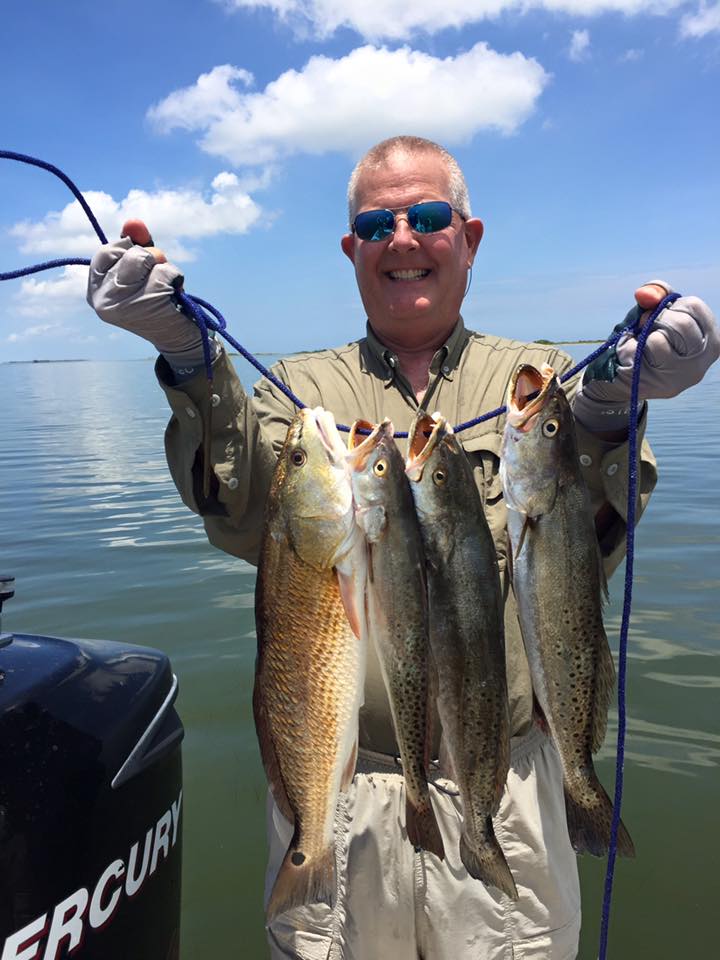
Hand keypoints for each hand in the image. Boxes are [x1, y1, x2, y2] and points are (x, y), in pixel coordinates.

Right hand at [87, 219, 202, 360]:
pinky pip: (163, 272)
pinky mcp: (147, 305)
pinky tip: (175, 293)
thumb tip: (133, 223)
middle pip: (127, 253)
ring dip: (162, 265)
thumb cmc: (159, 302)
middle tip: (158, 275)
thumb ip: (137, 246)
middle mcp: (103, 300)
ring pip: (143, 259)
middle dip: (150, 256)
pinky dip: (175, 276)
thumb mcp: (145, 273)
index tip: (141, 263)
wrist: (178, 339)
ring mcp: (123, 304)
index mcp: (95, 292)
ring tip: (167, 284)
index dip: (128, 249)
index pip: (105, 253)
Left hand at [573, 279, 719, 432]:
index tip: (660, 316)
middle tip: (645, 328)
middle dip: (655, 319)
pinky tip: (632, 358)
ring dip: (643, 336)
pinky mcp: (657, 386)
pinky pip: (638, 357)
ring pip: (659, 340)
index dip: (670, 305)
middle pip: (681, 323)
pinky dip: (629, 348)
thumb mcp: (651, 312)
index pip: (694, 306)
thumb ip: (653, 294)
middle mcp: (702, 361)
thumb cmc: (642, 339)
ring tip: (641, 345)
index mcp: (711, 339)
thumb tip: (644, 294)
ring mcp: (681, 376)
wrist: (618, 376)